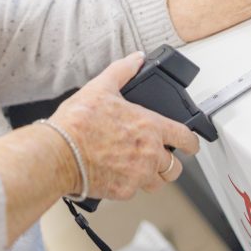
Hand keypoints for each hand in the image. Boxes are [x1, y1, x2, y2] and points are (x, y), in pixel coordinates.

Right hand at [49, 52, 199, 199]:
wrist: (58, 153)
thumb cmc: (78, 123)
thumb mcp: (101, 87)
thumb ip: (123, 71)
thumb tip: (136, 59)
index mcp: (150, 127)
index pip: (186, 138)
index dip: (192, 142)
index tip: (190, 144)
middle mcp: (150, 154)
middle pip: (175, 166)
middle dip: (168, 162)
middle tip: (156, 156)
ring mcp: (138, 175)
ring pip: (158, 183)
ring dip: (152, 176)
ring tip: (137, 167)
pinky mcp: (123, 191)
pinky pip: (134, 191)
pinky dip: (128, 184)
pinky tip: (115, 173)